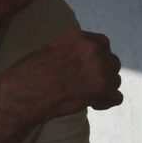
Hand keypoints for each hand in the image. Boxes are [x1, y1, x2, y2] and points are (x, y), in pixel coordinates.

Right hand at [5, 29, 122, 118]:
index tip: (90, 70)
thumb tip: (84, 62)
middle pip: (113, 63)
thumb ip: (71, 52)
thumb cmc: (30, 77)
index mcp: (77, 37)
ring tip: (86, 97)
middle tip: (88, 87)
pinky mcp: (101, 87)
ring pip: (115, 81)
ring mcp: (98, 68)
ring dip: (104, 91)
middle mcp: (90, 49)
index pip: (103, 43)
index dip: (100, 59)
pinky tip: (92, 105)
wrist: (24, 93)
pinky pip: (116, 97)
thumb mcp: (50, 51)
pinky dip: (106, 103)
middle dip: (104, 76)